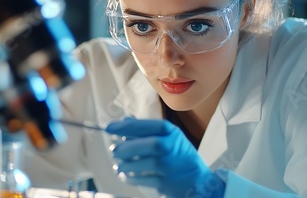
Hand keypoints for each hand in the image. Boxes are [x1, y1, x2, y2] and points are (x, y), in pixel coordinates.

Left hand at [106, 117, 224, 197]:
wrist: (197, 182)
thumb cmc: (178, 156)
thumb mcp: (167, 138)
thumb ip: (146, 130)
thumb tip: (124, 121)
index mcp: (172, 133)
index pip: (150, 125)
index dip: (129, 126)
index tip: (109, 127)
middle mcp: (174, 148)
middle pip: (151, 144)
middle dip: (128, 147)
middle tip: (114, 150)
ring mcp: (171, 167)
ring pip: (145, 163)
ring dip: (126, 164)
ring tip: (118, 164)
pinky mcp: (166, 183)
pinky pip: (143, 179)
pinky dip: (130, 177)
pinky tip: (125, 174)